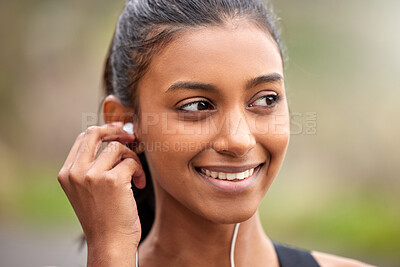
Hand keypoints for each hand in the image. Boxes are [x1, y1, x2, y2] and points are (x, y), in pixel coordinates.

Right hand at [57, 122, 145, 265]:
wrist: (110, 243)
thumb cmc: (104, 217)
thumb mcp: (88, 190)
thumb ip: (92, 166)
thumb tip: (114, 138)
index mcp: (66, 173)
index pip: (83, 138)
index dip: (103, 131)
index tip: (119, 131)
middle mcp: (75, 172)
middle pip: (95, 133)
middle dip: (116, 131)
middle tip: (132, 137)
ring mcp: (92, 175)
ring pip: (118, 147)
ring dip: (132, 158)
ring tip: (136, 176)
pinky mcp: (112, 180)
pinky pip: (131, 161)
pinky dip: (140, 171)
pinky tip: (140, 184)